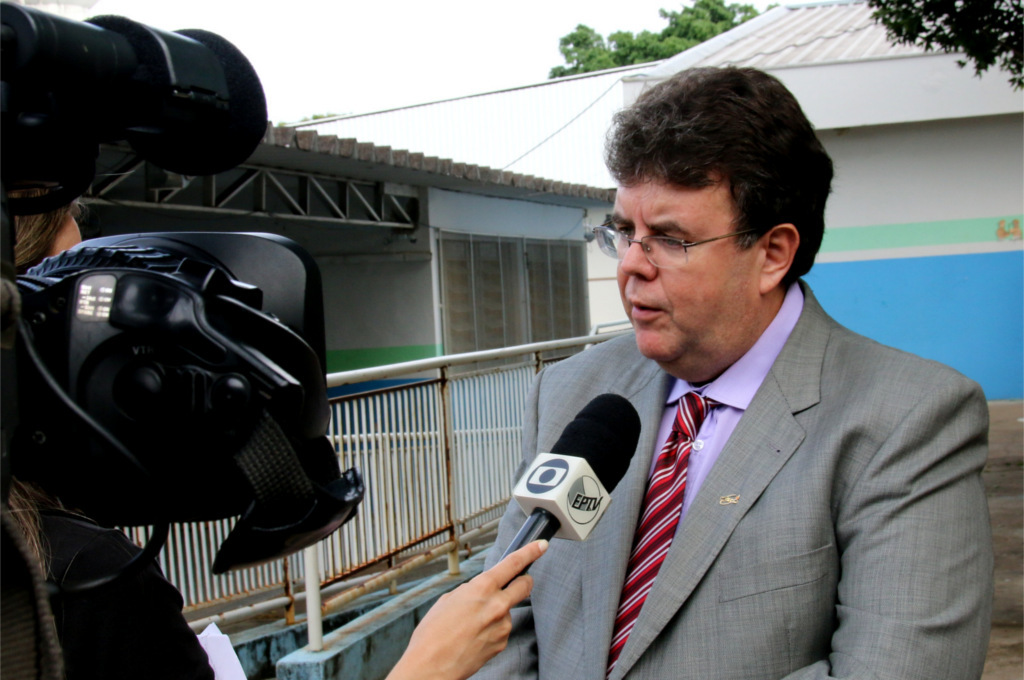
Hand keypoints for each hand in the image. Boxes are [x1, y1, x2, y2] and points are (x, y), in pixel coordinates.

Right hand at [385, 540, 547, 679]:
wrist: (432, 667)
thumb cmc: (433, 635)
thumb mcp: (447, 601)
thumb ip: (470, 591)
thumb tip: (480, 591)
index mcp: (482, 588)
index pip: (513, 564)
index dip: (530, 552)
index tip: (541, 546)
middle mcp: (497, 605)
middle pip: (525, 585)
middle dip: (523, 581)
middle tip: (516, 582)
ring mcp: (502, 626)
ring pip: (508, 610)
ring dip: (497, 612)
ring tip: (471, 624)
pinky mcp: (502, 643)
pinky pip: (501, 629)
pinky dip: (492, 630)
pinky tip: (473, 636)